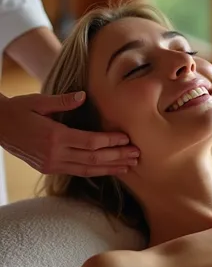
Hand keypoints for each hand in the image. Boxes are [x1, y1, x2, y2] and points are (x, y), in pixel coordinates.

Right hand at [0, 91, 139, 176]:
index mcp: (54, 137)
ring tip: (129, 167)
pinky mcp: (49, 168)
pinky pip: (77, 171)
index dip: (110, 142)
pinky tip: (108, 170)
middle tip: (137, 156)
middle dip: (117, 157)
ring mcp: (52, 164)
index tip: (127, 139)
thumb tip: (83, 95)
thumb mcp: (39, 101)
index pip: (90, 142)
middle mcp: (55, 154)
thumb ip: (62, 101)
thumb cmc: (19, 110)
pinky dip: (95, 171)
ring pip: (87, 169)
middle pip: (93, 158)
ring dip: (110, 168)